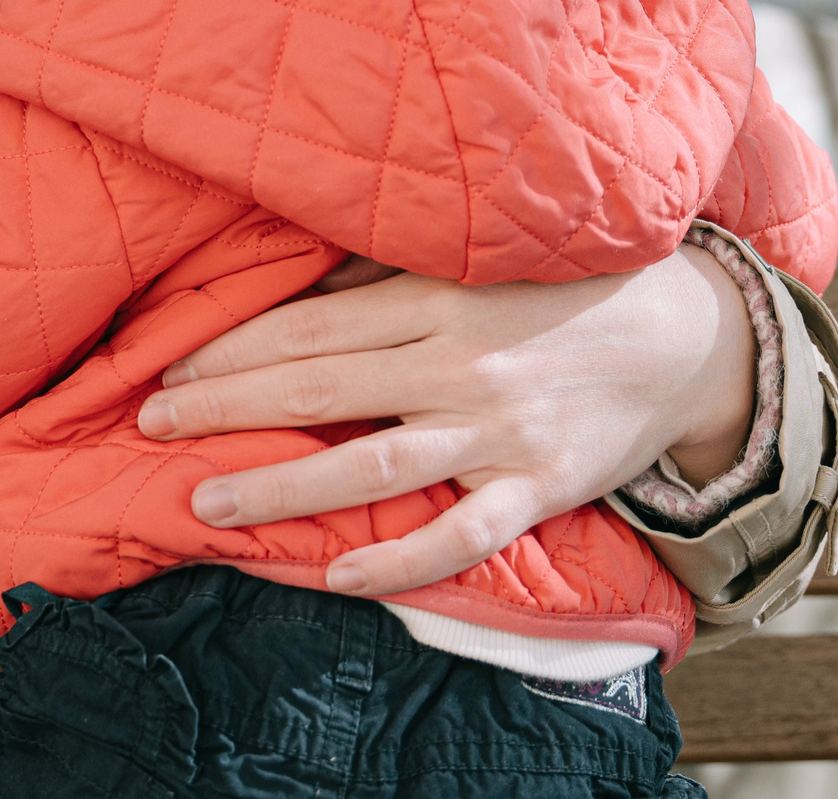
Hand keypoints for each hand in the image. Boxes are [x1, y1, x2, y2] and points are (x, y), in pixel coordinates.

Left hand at [135, 245, 754, 596]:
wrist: (687, 336)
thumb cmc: (561, 292)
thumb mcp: (475, 261)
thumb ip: (386, 277)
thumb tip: (294, 291)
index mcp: (434, 296)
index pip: (307, 329)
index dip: (229, 353)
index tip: (166, 374)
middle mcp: (458, 361)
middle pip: (318, 391)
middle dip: (224, 410)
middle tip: (150, 430)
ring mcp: (499, 429)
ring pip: (371, 466)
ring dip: (281, 490)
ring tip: (208, 506)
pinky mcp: (541, 485)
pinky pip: (461, 534)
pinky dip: (398, 559)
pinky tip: (338, 577)